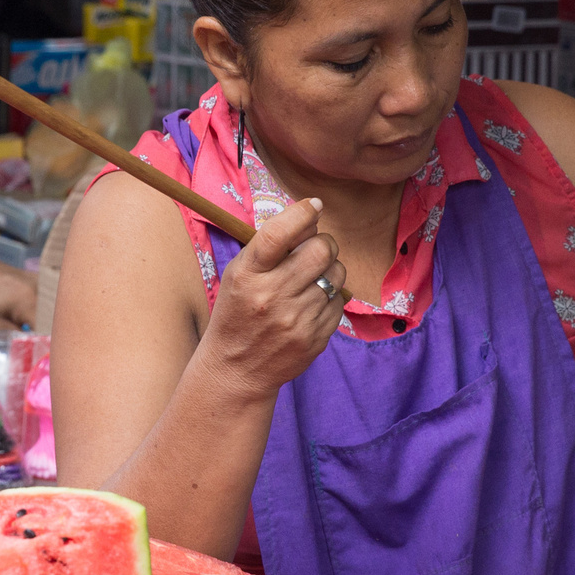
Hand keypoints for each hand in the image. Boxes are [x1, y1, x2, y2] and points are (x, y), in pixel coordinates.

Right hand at [197, 197, 345, 398]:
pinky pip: (338, 301)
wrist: (236, 369)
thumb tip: (312, 217)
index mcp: (248, 275)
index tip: (314, 206)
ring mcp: (296, 319)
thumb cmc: (238, 313)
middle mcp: (272, 295)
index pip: (279, 233)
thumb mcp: (240, 274)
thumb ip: (271, 245)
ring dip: (330, 269)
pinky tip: (311, 304)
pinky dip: (330, 297)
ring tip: (313, 279)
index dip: (303, 213)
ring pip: (336, 274)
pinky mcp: (314, 338)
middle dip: (323, 243)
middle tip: (316, 249)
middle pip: (320, 249)